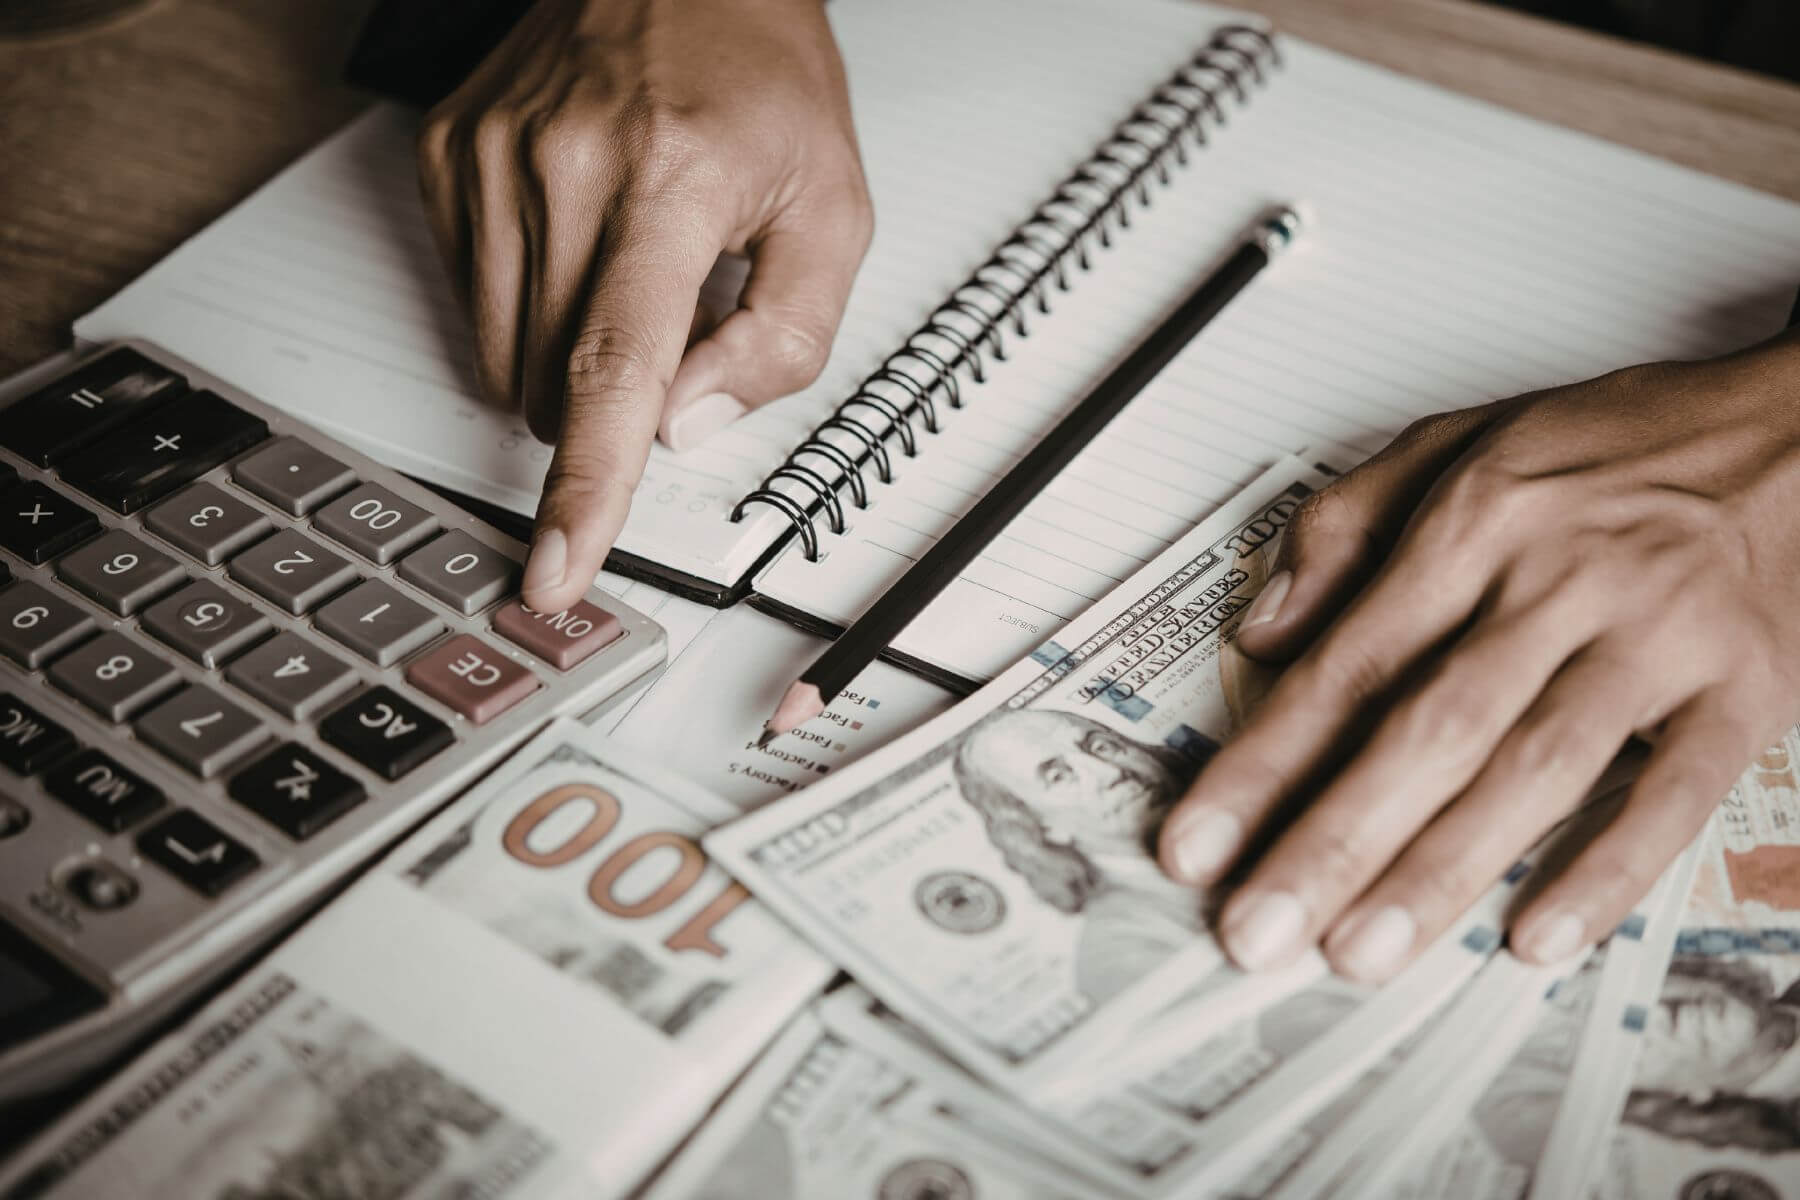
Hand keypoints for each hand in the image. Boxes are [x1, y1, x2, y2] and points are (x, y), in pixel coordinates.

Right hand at [417, 0, 871, 611]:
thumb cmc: (759, 82)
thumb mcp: (833, 209)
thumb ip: (783, 339)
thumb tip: (686, 424)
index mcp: (674, 178)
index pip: (617, 368)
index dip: (587, 488)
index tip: (555, 570)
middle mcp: (565, 164)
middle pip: (558, 382)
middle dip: (614, 401)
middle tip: (672, 321)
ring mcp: (492, 156)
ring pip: (507, 356)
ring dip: (568, 360)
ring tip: (627, 266)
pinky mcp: (447, 155)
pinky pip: (472, 300)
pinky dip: (529, 307)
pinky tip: (578, 241)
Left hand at [1157, 331, 1799, 982]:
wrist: (1796, 428)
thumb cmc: (1620, 445)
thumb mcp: (1459, 443)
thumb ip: (1346, 527)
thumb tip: (1262, 630)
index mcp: (1474, 521)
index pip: (1345, 663)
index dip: (1262, 762)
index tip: (1200, 841)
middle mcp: (1557, 578)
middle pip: (1425, 728)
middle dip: (1331, 839)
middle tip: (1259, 927)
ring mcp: (1655, 637)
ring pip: (1532, 768)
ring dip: (1441, 870)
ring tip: (1361, 949)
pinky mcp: (1743, 688)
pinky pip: (1671, 791)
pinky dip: (1606, 867)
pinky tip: (1537, 936)